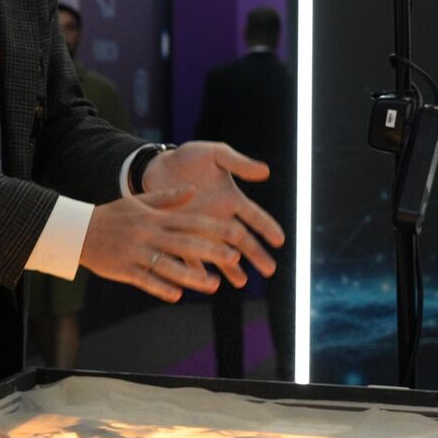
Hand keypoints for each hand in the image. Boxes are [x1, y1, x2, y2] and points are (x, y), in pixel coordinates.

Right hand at [79, 188, 233, 301]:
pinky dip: (161, 288)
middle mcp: (147, 234)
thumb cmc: (112, 215)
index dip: (214, 227)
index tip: (236, 232)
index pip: (190, 221)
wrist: (77, 230)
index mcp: (154, 217)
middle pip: (184, 243)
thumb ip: (167, 197)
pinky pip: (146, 280)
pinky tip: (178, 295)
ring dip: (191, 276)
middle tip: (234, 258)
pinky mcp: (123, 269)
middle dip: (210, 251)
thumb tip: (194, 190)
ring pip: (168, 266)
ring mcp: (135, 252)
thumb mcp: (138, 202)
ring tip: (213, 284)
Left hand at [140, 142, 285, 283]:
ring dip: (229, 267)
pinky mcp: (179, 234)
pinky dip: (196, 267)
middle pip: (241, 240)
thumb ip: (237, 163)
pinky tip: (202, 281)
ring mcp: (199, 228)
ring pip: (219, 251)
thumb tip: (266, 171)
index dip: (267, 227)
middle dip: (255, 254)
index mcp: (231, 199)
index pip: (254, 216)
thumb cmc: (188, 158)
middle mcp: (219, 217)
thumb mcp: (214, 154)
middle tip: (269, 270)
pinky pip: (189, 255)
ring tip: (241, 282)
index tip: (279, 240)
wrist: (157, 165)